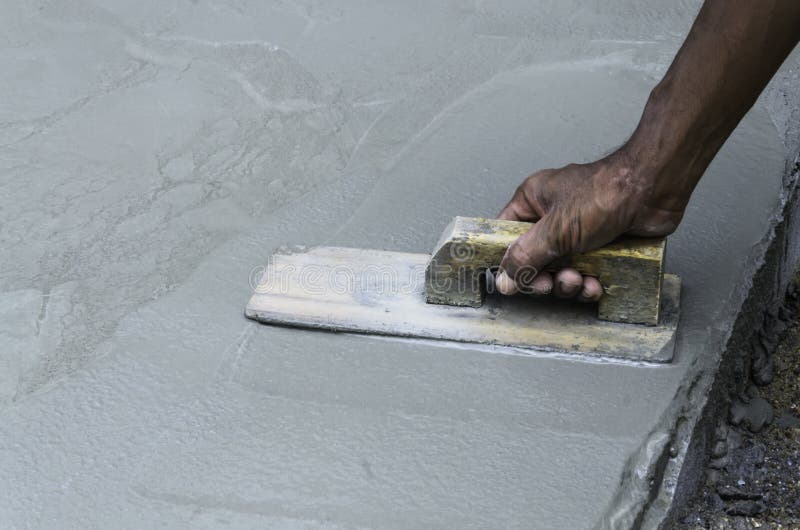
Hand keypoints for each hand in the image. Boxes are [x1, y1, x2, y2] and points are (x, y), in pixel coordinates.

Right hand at [495, 152, 682, 300]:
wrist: (653, 191)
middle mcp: (553, 217)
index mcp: (534, 201)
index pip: (506, 235)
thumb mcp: (555, 230)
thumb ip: (525, 257)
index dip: (507, 260)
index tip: (513, 281)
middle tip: (550, 284)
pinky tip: (595, 284)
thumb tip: (504, 278)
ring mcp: (578, 233)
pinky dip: (589, 284)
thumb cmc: (606, 193)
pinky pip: (585, 274)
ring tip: (578, 280)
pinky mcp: (601, 247)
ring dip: (568, 284)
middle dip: (544, 278)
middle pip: (534, 259)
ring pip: (560, 271)